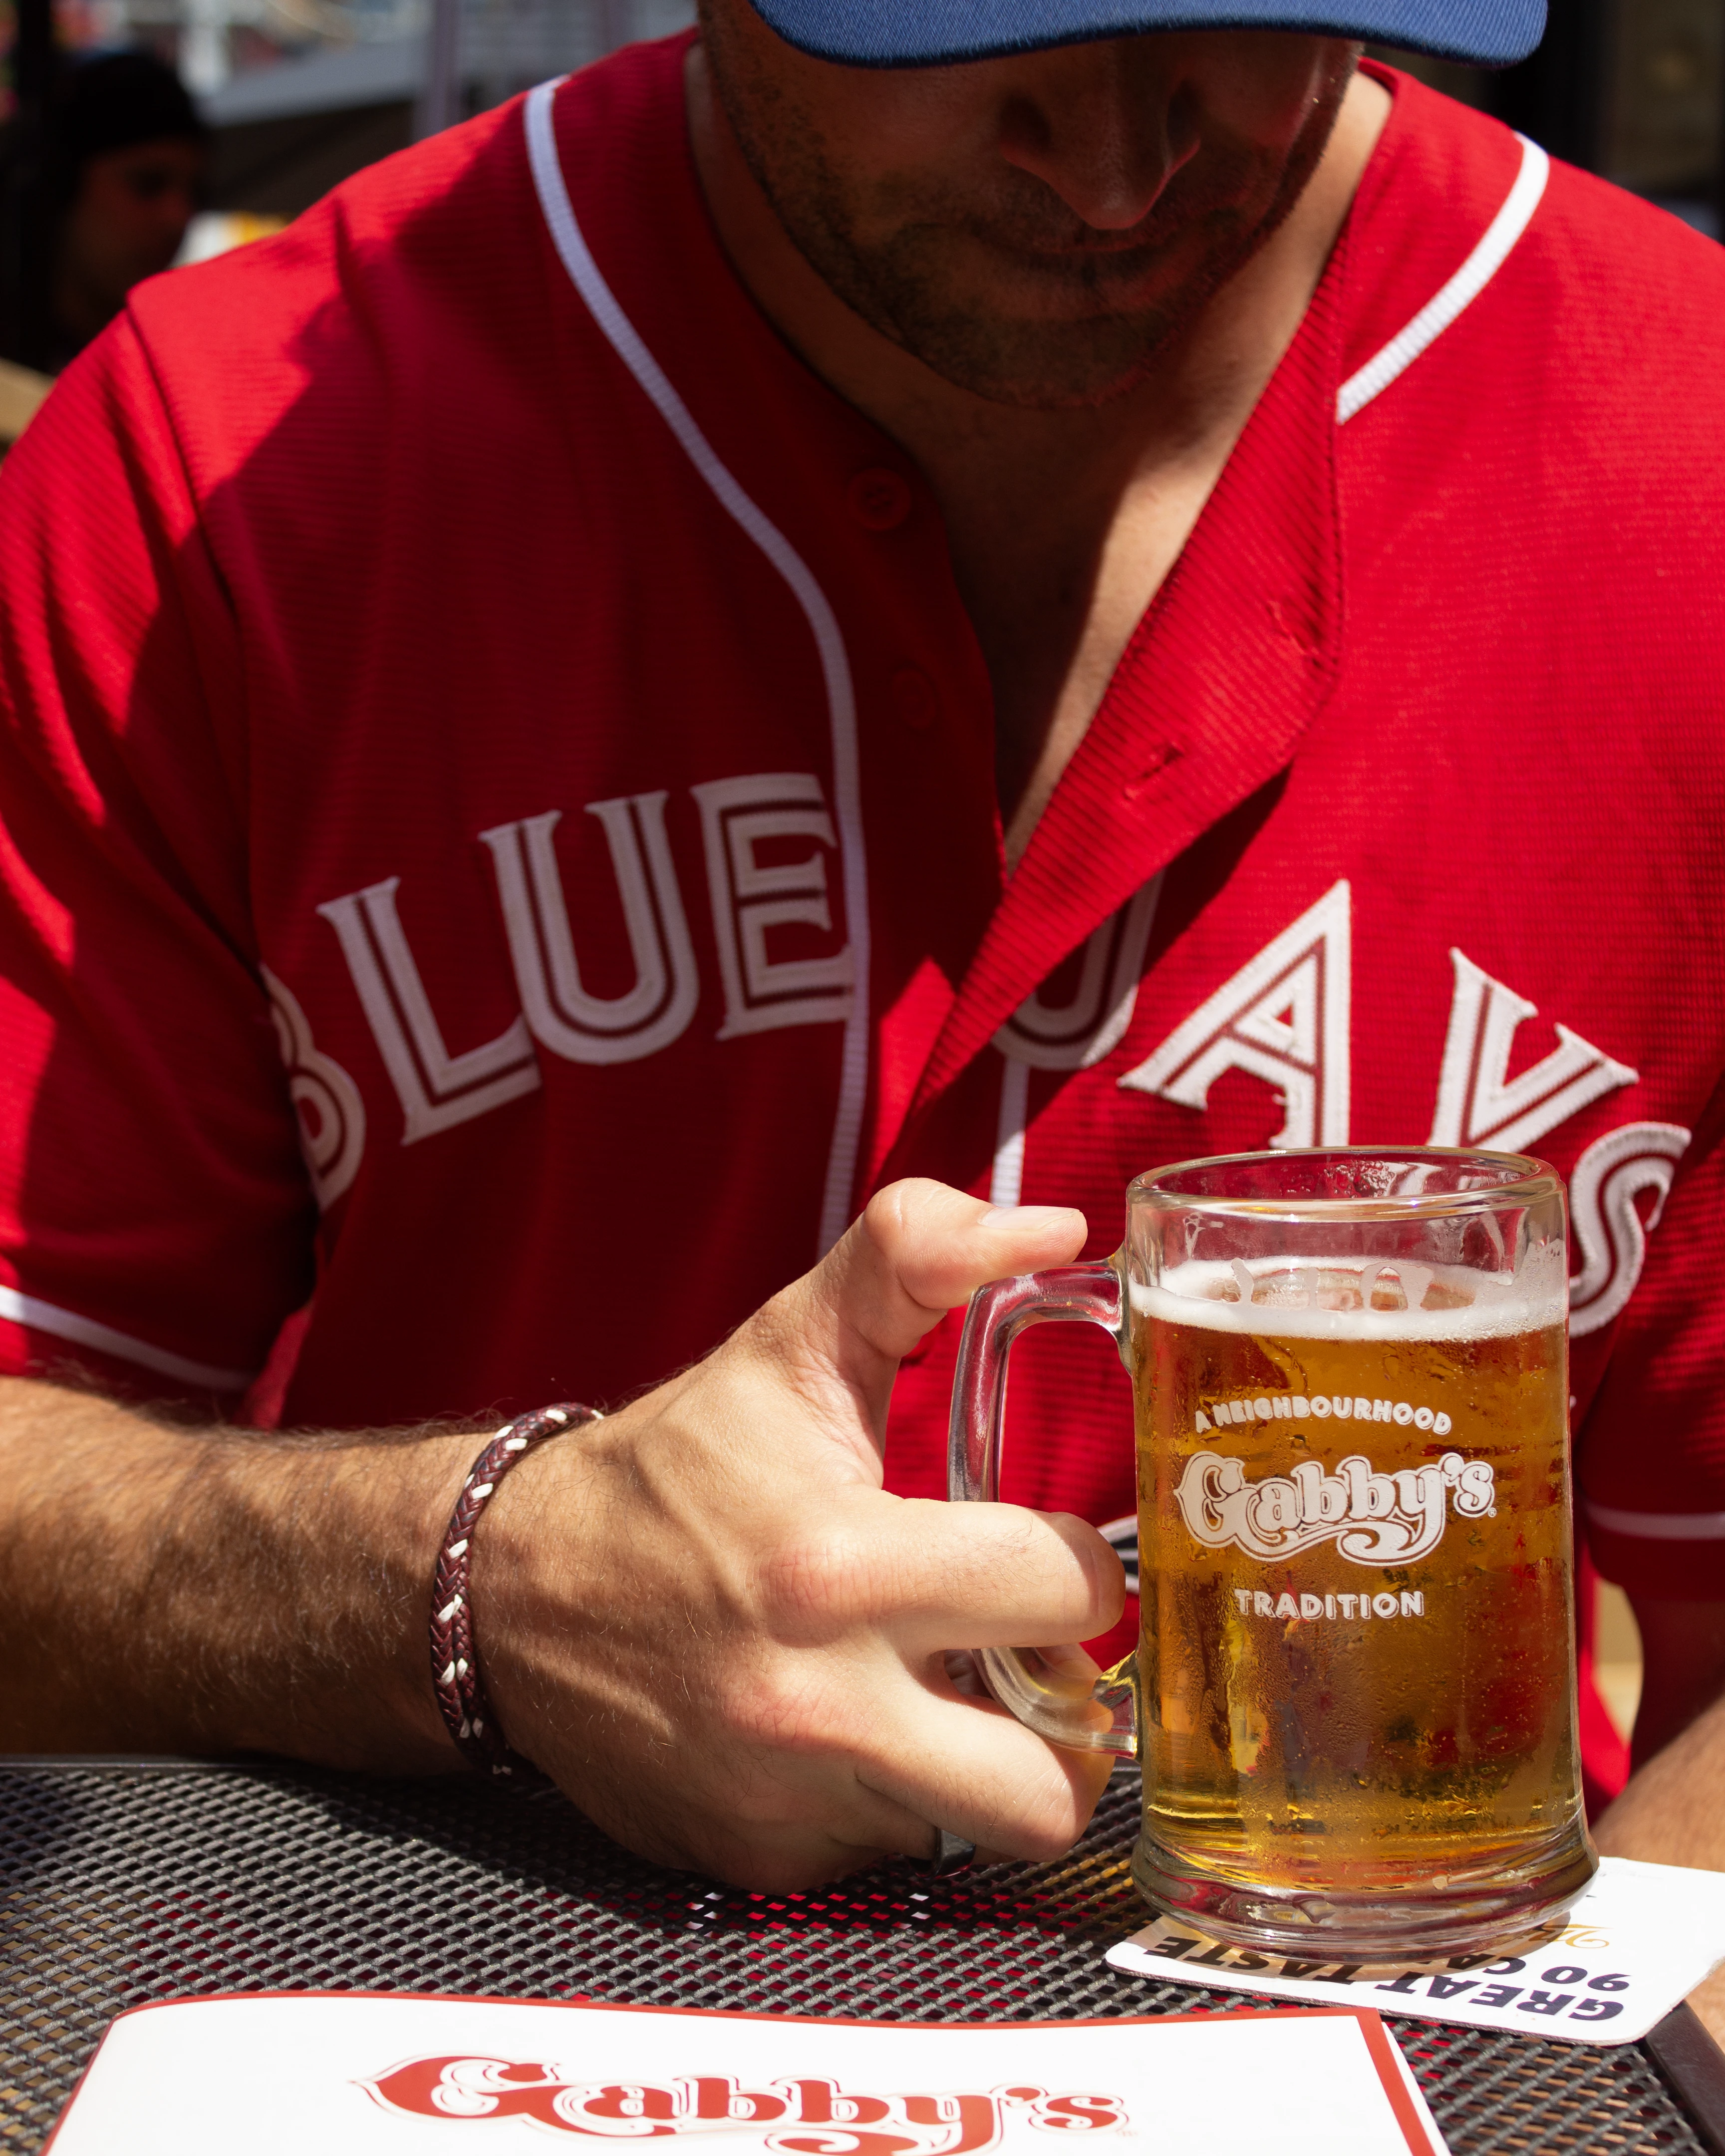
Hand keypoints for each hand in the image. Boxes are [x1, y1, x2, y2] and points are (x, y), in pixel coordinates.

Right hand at [474, 1179, 1123, 1888]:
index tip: (1031, 1545)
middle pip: (1055, 1776)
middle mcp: (816, 1706)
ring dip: (988, 1756)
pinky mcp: (761, 1861)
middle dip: (1067, 1704)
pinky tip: (849, 1727)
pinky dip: (896, 1795)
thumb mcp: (790, 1344)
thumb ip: (918, 1259)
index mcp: (836, 1564)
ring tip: (945, 1685)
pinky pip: (895, 1849)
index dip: (1072, 1563)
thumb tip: (1055, 1226)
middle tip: (1025, 1647)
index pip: (1061, 1592)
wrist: (509, 1592)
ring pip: (984, 1822)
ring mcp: (789, 1800)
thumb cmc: (672, 1468)